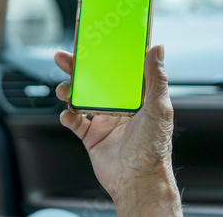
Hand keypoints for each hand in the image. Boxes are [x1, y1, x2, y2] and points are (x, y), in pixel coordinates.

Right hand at [54, 45, 181, 215]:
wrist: (137, 181)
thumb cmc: (153, 147)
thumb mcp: (159, 107)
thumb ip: (156, 78)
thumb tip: (158, 48)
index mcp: (135, 97)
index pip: (120, 70)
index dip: (108, 55)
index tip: (95, 41)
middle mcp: (118, 106)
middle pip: (95, 81)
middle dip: (78, 69)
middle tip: (65, 58)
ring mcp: (104, 120)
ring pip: (81, 98)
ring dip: (69, 91)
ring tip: (63, 89)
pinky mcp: (92, 136)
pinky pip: (75, 122)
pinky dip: (68, 116)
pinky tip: (67, 114)